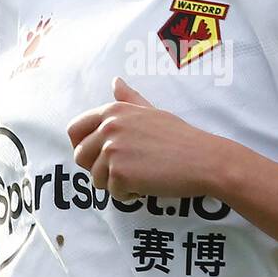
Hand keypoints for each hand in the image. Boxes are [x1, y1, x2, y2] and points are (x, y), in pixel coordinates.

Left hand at [66, 77, 221, 201]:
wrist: (203, 159)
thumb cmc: (180, 137)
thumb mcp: (151, 111)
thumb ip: (129, 99)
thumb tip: (115, 82)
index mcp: (113, 111)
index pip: (74, 129)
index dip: (82, 146)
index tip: (96, 156)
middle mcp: (108, 128)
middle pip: (80, 157)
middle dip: (96, 169)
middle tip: (122, 171)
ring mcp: (112, 150)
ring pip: (96, 178)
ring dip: (115, 184)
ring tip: (141, 176)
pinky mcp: (119, 173)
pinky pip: (113, 192)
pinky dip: (129, 194)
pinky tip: (147, 185)